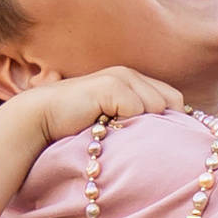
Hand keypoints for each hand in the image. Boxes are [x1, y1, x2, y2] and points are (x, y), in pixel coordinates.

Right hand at [26, 66, 187, 144]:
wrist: (43, 118)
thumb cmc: (76, 127)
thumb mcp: (112, 123)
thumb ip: (136, 123)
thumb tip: (164, 142)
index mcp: (134, 82)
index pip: (173, 98)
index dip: (174, 121)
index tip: (167, 143)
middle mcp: (131, 74)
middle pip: (171, 102)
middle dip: (164, 125)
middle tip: (143, 143)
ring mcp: (122, 77)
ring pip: (156, 107)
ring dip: (142, 126)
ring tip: (119, 135)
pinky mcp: (111, 85)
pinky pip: (137, 109)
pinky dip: (126, 124)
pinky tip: (107, 128)